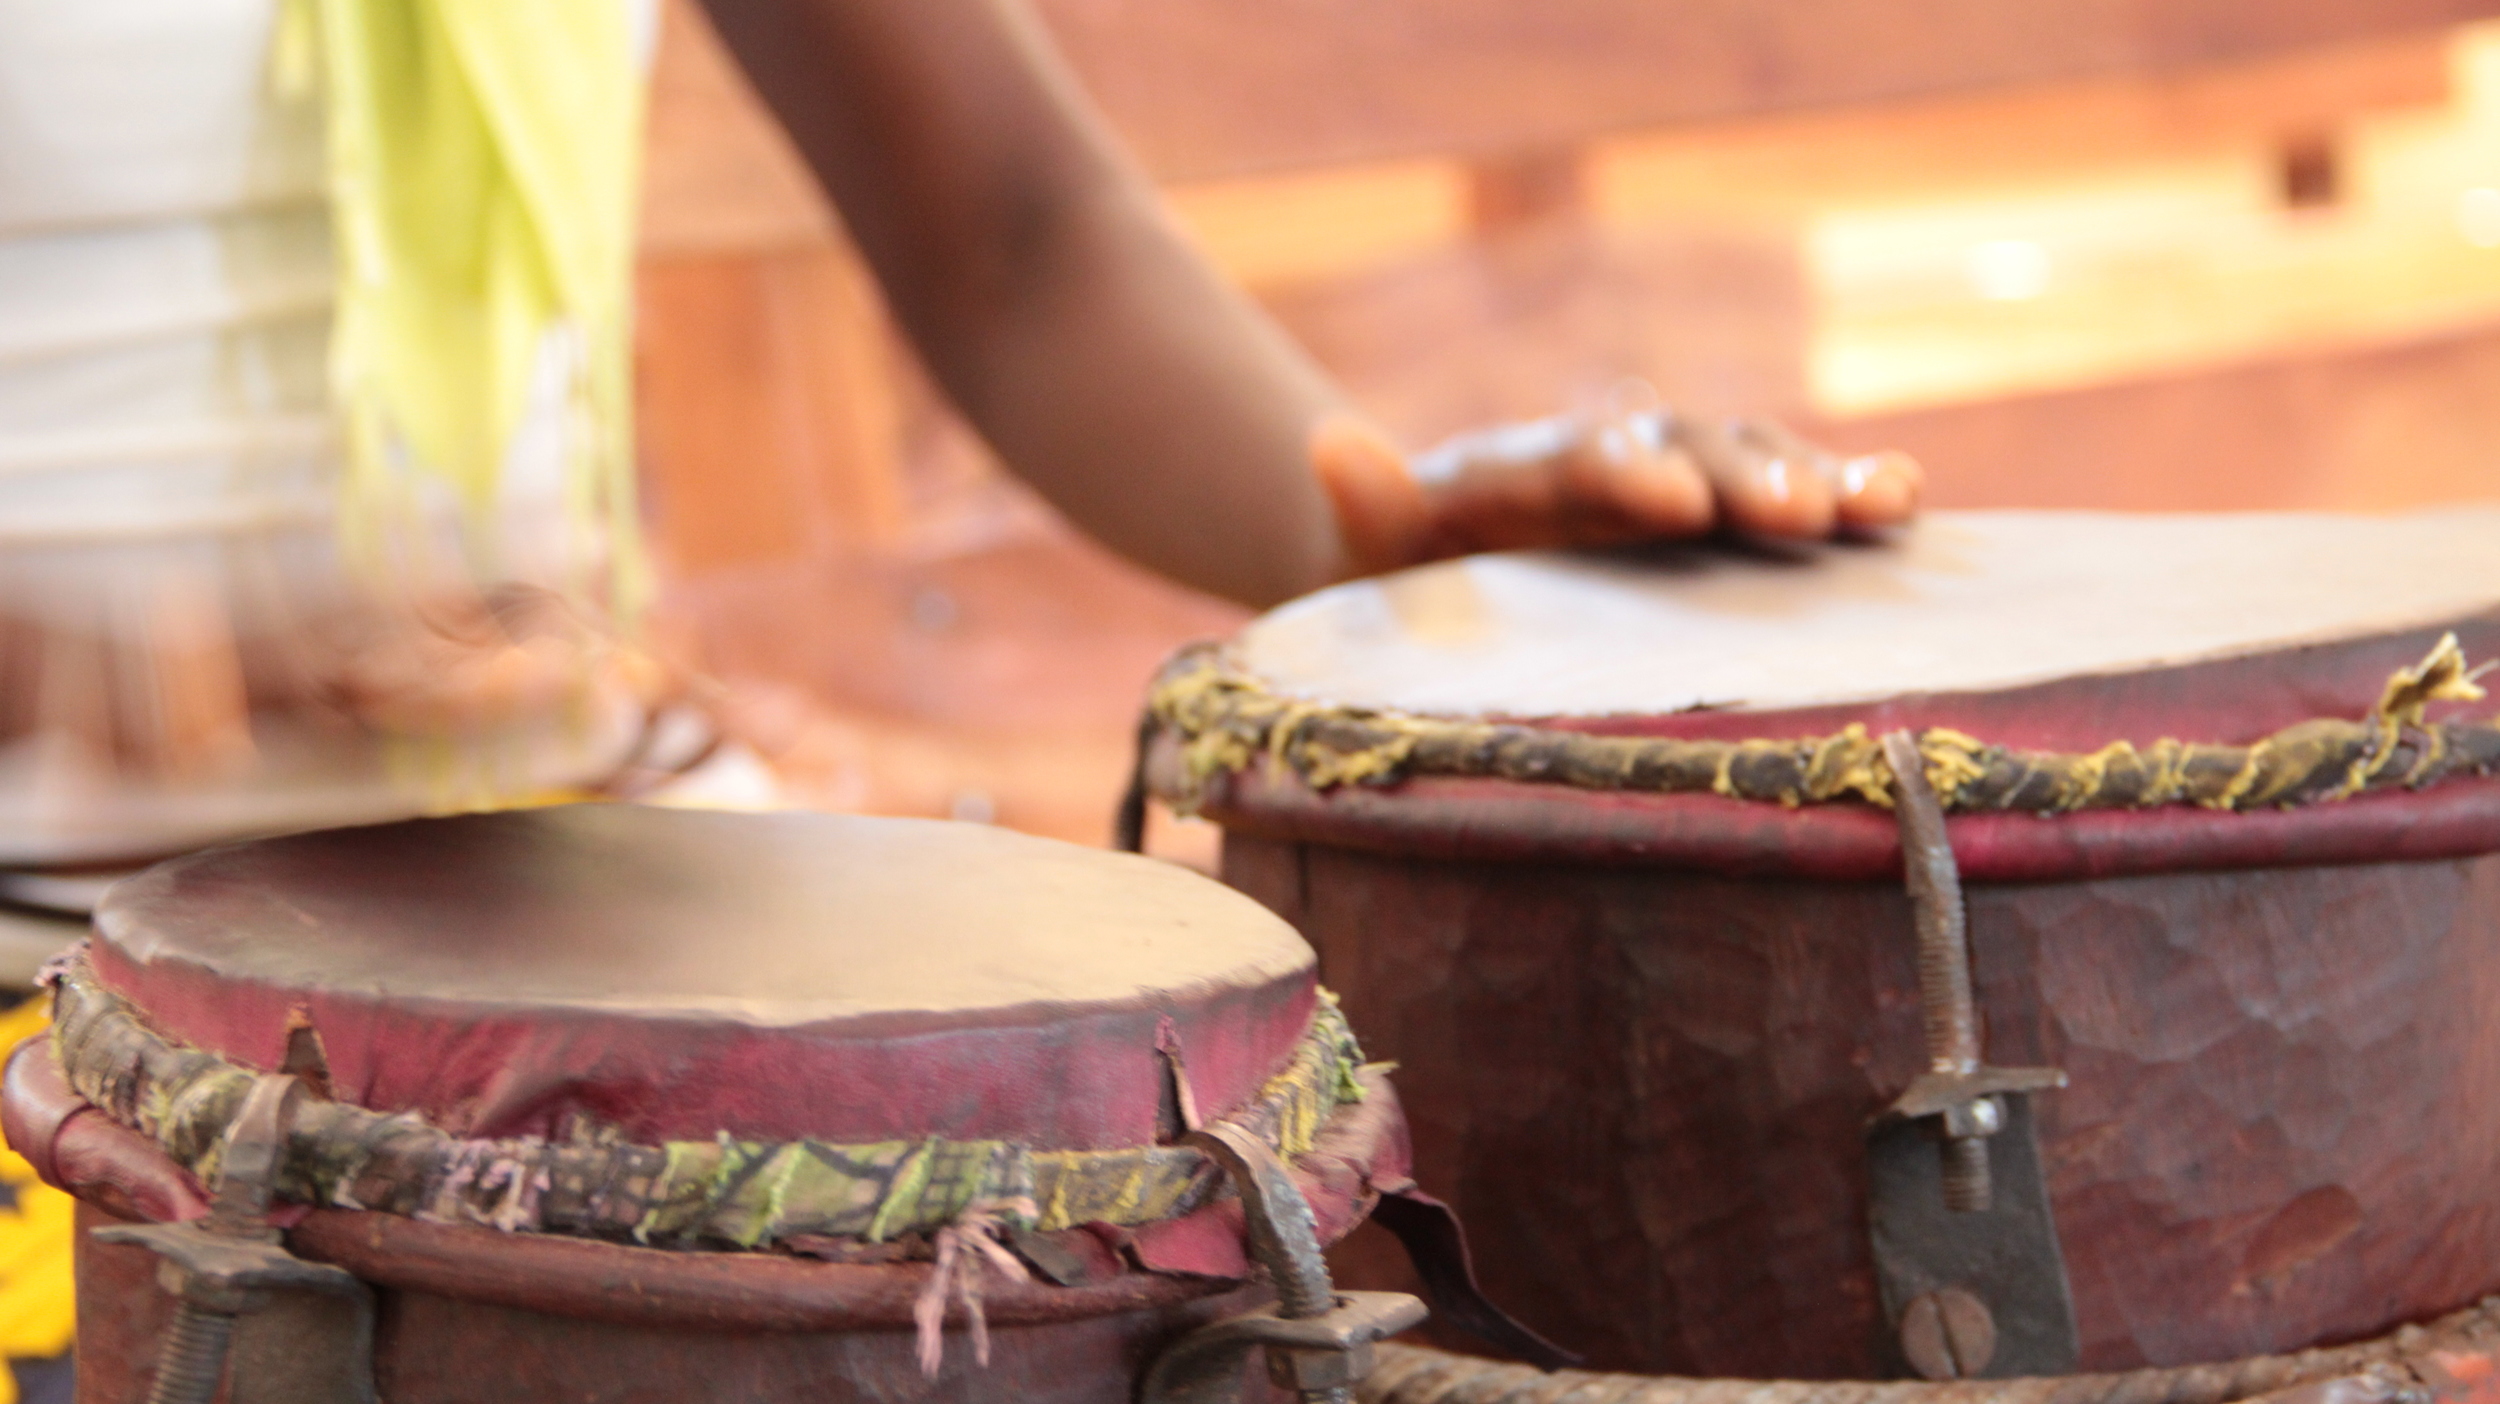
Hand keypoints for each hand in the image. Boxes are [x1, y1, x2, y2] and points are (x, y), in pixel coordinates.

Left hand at [1311, 404, 1920, 578]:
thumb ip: (1367, 504)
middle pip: (1684, 450)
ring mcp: (1678, 478)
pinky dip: (1850, 490)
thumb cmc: (1405, 572)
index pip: (1575, 460)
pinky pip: (1795, 496)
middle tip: (1795, 509)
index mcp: (1524, 470)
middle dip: (1740, 475)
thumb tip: (1329, 443)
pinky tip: (1907, 502)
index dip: (1622, 471)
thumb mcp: (1369, 548)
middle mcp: (1612, 457)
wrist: (1440, 557)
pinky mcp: (1727, 514)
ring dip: (1815, 477)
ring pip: (1751, 461)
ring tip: (1880, 503)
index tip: (1667, 496)